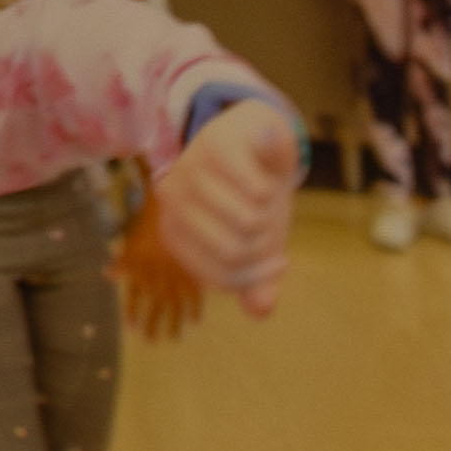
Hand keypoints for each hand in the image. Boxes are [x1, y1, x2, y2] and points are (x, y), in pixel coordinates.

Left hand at [152, 96, 293, 311]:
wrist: (257, 139)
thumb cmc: (250, 197)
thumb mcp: (256, 243)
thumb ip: (255, 280)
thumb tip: (260, 311)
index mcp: (175, 229)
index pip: (219, 278)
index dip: (257, 278)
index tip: (277, 263)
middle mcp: (173, 199)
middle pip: (233, 252)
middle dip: (266, 246)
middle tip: (269, 226)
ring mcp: (190, 168)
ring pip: (246, 221)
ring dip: (269, 214)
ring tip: (265, 198)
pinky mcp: (216, 145)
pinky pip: (254, 189)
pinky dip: (271, 188)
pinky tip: (265, 176)